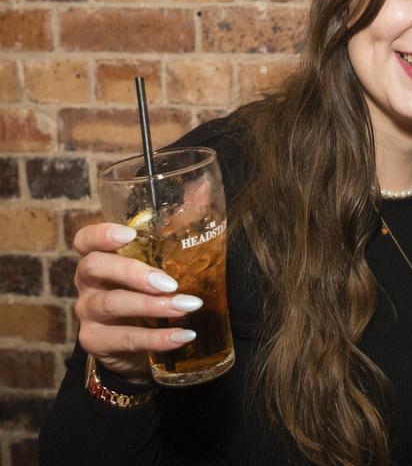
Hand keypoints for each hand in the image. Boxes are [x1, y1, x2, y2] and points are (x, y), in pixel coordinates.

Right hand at [73, 222, 201, 382]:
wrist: (137, 344)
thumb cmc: (149, 291)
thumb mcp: (160, 261)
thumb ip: (177, 226)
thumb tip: (202, 190)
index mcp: (101, 257)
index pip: (85, 240)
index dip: (101, 234)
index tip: (129, 234)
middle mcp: (88, 283)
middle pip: (96, 267)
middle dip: (134, 272)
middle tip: (170, 282)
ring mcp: (88, 313)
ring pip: (112, 304)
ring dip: (153, 305)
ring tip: (188, 306)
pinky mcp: (96, 343)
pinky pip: (125, 339)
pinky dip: (158, 338)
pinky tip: (184, 335)